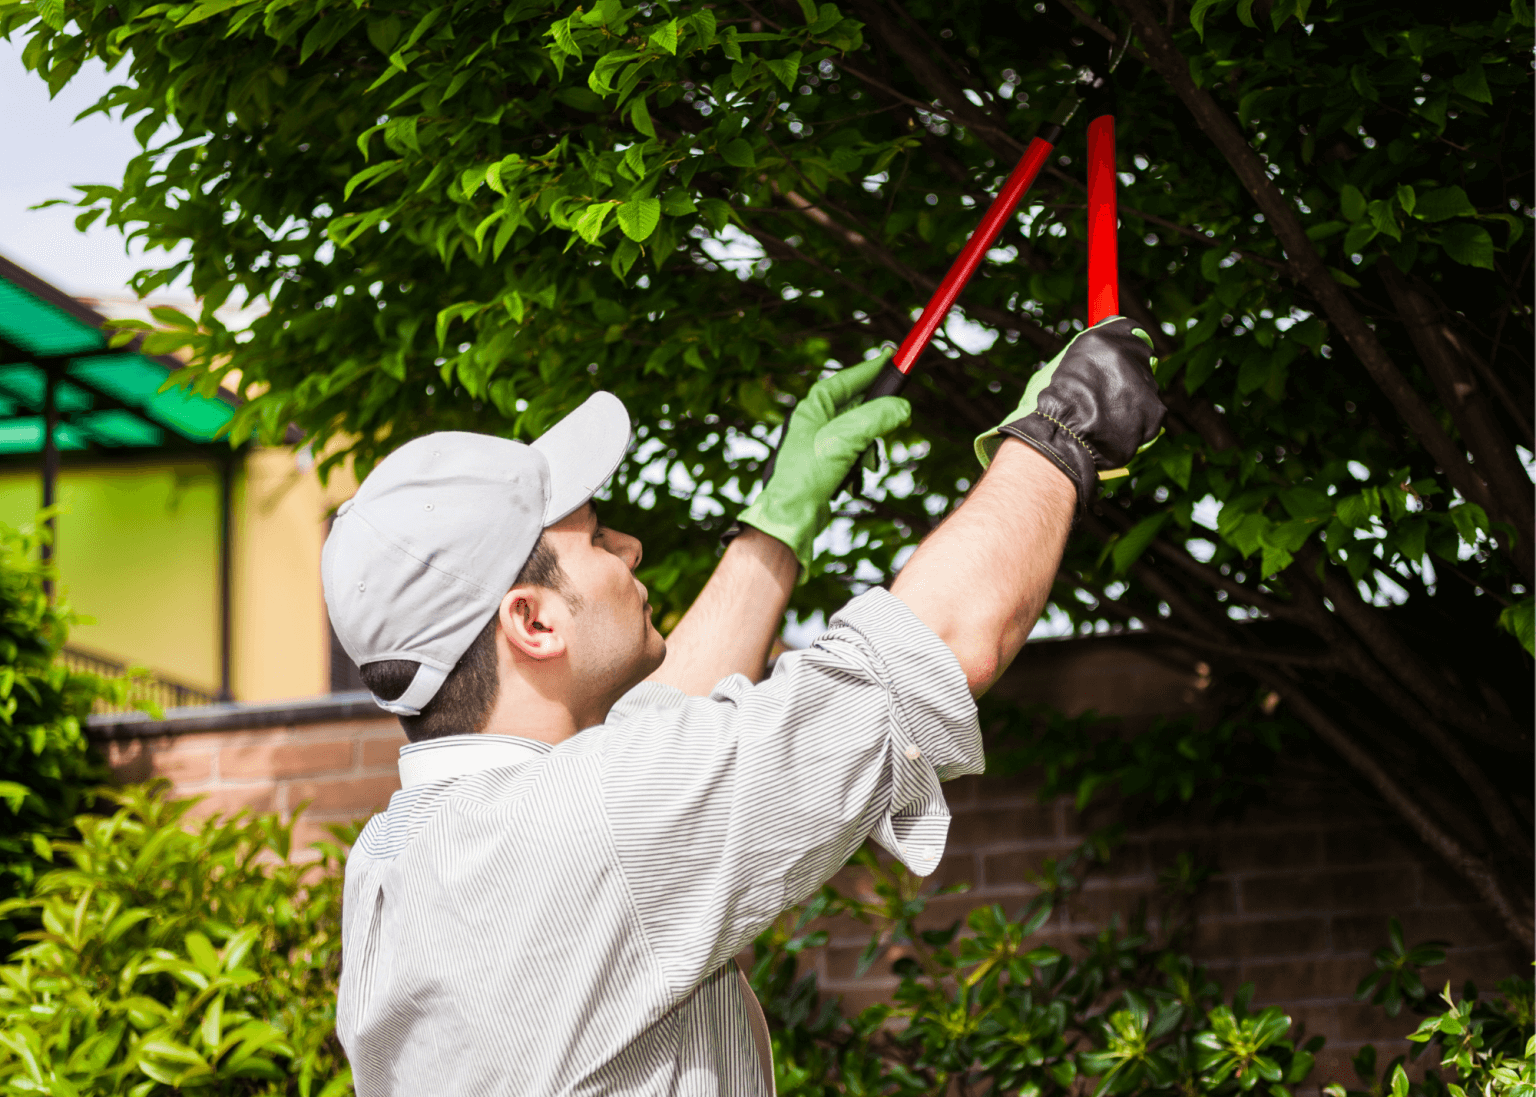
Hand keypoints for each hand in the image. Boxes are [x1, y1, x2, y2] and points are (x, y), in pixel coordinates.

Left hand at [739, 351, 911, 576]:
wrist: (792, 516)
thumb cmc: (807, 475)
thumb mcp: (845, 439)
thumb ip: (875, 418)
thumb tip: (902, 408)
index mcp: (813, 408)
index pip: (845, 380)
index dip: (870, 368)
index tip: (893, 356)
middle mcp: (815, 422)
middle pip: (858, 407)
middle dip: (877, 418)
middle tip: (899, 419)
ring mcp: (821, 445)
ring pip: (861, 434)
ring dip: (870, 448)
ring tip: (867, 463)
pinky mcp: (827, 466)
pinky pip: (855, 456)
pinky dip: (861, 466)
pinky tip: (855, 480)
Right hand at [973, 316, 1166, 509]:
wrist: (1063, 435)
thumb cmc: (1057, 405)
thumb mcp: (1065, 365)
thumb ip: (1093, 353)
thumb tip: (1110, 350)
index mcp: (1102, 339)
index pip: (1130, 330)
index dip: (1126, 345)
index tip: (1122, 356)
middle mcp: (1127, 354)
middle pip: (1142, 359)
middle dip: (1130, 374)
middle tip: (1110, 393)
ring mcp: (1145, 382)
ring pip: (1147, 388)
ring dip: (1133, 400)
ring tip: (1107, 416)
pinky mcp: (1155, 409)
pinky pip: (1151, 414)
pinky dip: (1139, 423)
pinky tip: (1117, 428)